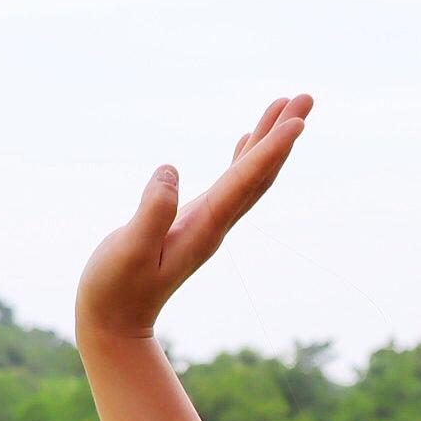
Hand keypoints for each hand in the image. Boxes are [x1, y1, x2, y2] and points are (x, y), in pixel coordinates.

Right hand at [77, 93, 312, 342]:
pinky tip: (247, 139)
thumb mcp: (128, 251)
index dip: (270, 150)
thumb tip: (169, 172)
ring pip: (248, 175)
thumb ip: (151, 214)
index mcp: (204, 229)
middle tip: (306, 97)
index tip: (296, 121)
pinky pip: (229, 183)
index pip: (244, 182)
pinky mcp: (194, 222)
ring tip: (287, 105)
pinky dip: (244, 157)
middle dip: (283, 134)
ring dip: (268, 140)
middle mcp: (215, 224)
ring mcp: (208, 224)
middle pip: (260, 174)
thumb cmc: (114, 288)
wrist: (114, 322)